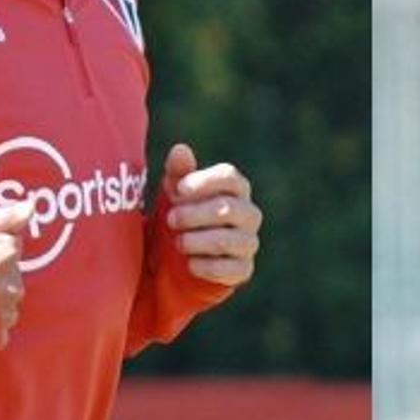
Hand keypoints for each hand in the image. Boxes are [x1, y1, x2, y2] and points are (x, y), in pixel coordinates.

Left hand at [160, 143, 261, 286]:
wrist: (177, 262)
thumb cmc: (181, 216)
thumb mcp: (174, 194)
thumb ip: (178, 172)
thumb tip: (180, 150)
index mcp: (235, 189)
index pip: (230, 177)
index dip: (203, 182)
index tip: (179, 190)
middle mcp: (248, 214)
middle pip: (228, 209)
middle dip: (194, 214)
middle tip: (170, 219)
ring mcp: (248, 243)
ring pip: (229, 240)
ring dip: (198, 240)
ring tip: (178, 242)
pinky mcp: (243, 269)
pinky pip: (231, 269)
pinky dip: (207, 266)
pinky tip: (190, 264)